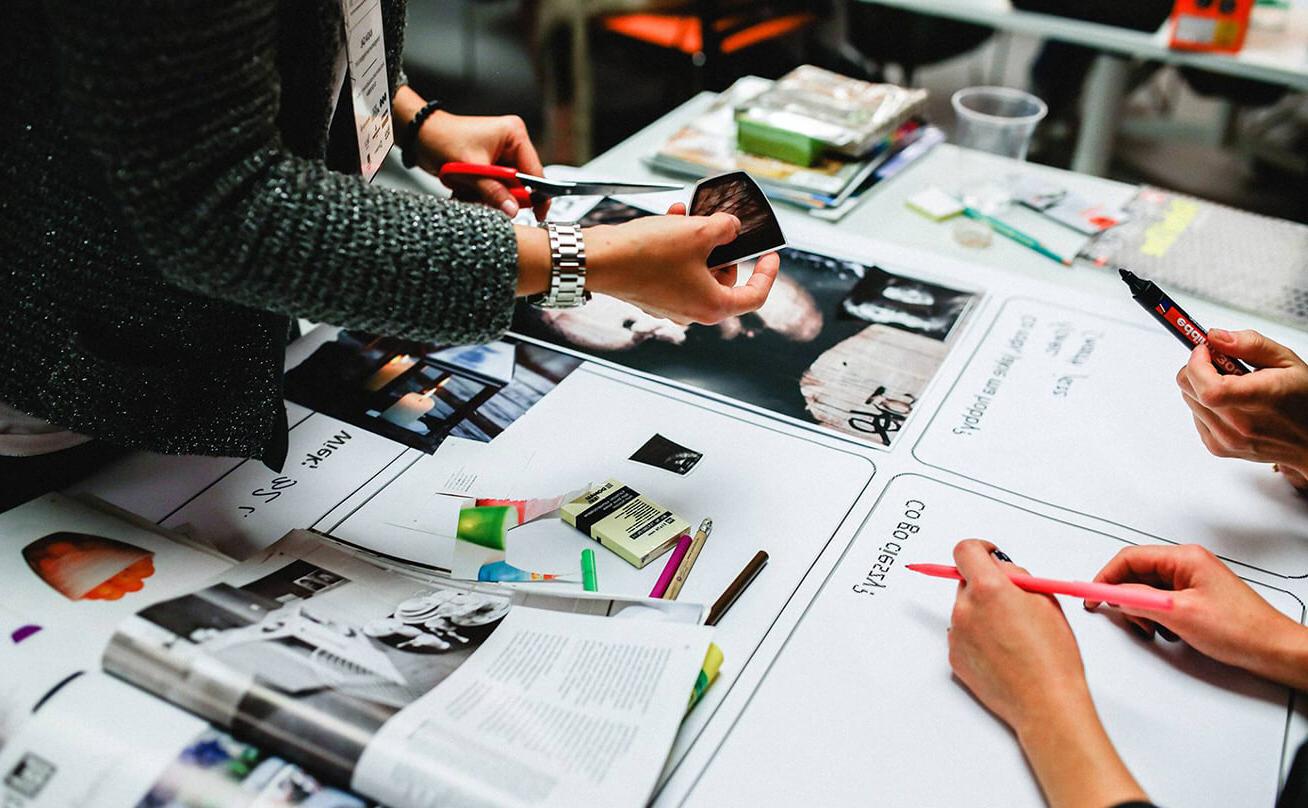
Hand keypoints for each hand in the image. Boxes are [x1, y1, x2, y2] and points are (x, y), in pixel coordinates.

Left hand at [416, 111, 546, 218]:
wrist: (420, 136)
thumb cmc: (442, 139)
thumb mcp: (471, 169)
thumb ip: (494, 192)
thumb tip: (513, 209)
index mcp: (514, 135)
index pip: (535, 170)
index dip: (538, 194)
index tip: (539, 214)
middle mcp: (511, 143)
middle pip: (521, 181)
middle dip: (504, 195)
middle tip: (487, 200)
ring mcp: (501, 153)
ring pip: (506, 187)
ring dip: (489, 195)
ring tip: (469, 190)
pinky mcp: (491, 163)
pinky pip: (495, 186)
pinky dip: (482, 192)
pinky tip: (466, 188)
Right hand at [585, 203, 779, 324]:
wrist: (599, 260)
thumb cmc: (645, 255)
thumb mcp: (698, 232)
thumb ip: (725, 228)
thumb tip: (731, 228)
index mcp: (712, 306)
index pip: (755, 296)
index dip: (767, 274)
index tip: (770, 256)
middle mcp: (692, 311)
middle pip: (724, 280)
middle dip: (723, 249)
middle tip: (720, 227)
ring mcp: (671, 304)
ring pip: (698, 270)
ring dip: (697, 241)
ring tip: (688, 216)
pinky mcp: (653, 293)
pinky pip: (676, 269)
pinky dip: (678, 247)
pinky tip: (671, 221)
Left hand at [948, 540, 1147, 807]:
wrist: (1045, 703)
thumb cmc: (1053, 656)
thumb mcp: (1045, 600)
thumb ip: (1017, 577)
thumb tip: (1000, 567)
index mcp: (988, 589)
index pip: (964, 551)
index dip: (979, 550)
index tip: (989, 555)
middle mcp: (965, 609)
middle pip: (966, 582)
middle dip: (986, 586)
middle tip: (1014, 604)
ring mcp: (956, 634)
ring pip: (965, 609)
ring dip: (982, 613)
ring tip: (1013, 636)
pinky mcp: (954, 657)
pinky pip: (962, 635)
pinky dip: (978, 637)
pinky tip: (1003, 652)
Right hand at [1086, 544, 1307, 688]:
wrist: (1273, 650)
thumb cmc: (1241, 629)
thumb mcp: (1180, 614)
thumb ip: (1140, 600)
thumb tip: (1114, 594)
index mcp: (1184, 558)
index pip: (1130, 558)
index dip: (1105, 577)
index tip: (1090, 594)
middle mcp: (1187, 564)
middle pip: (1137, 574)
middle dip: (1127, 598)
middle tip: (1125, 618)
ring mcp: (1192, 581)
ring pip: (1148, 590)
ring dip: (1144, 611)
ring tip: (1155, 629)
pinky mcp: (1195, 598)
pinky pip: (1163, 602)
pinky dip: (1158, 618)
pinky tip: (1169, 632)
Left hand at [1176, 329, 1307, 486]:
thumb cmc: (1304, 400)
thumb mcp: (1286, 361)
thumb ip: (1250, 344)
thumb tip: (1215, 337)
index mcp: (1260, 400)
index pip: (1210, 388)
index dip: (1198, 364)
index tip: (1205, 349)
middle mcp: (1240, 425)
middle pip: (1189, 388)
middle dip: (1197, 367)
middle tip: (1220, 362)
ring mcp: (1227, 440)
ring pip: (1188, 399)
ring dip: (1201, 385)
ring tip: (1232, 384)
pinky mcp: (1218, 447)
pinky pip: (1194, 415)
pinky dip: (1204, 403)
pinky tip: (1230, 402)